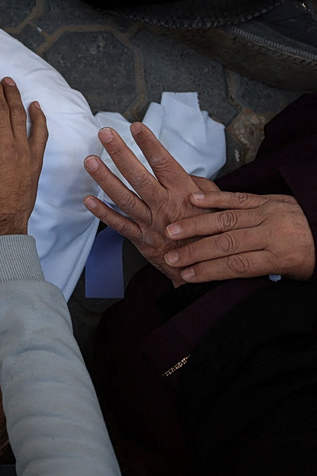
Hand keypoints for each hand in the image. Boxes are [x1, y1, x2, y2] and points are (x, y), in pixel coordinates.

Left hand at [82, 124, 212, 286]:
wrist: (205, 267)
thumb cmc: (209, 230)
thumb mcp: (214, 203)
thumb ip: (198, 185)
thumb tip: (185, 171)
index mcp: (184, 192)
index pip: (164, 163)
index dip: (149, 144)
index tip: (135, 126)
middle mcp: (165, 205)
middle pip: (139, 176)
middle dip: (120, 153)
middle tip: (105, 134)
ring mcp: (151, 223)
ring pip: (125, 198)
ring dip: (105, 179)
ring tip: (90, 161)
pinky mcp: (141, 239)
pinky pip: (119, 225)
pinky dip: (103, 214)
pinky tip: (88, 200)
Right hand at [163, 192, 314, 281]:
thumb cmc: (313, 256)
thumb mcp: (293, 273)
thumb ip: (262, 273)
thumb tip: (228, 278)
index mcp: (281, 256)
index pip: (237, 264)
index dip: (209, 271)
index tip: (187, 276)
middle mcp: (272, 232)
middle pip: (227, 243)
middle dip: (195, 251)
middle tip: (172, 258)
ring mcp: (268, 212)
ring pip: (226, 219)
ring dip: (196, 225)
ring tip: (172, 230)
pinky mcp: (266, 199)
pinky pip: (237, 197)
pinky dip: (214, 198)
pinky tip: (193, 199)